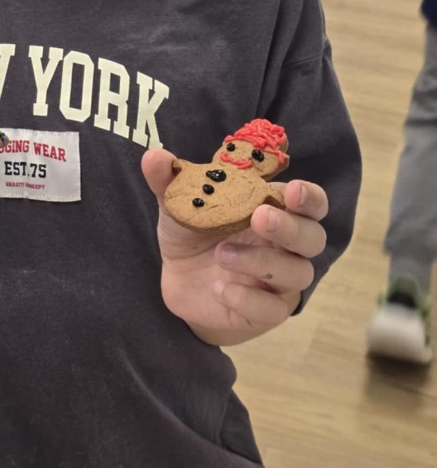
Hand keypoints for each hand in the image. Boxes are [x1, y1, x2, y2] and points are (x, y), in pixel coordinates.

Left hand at [141, 148, 327, 344]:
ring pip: (297, 273)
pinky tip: (221, 288)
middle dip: (290, 227)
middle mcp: (285, 246)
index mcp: (273, 210)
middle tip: (259, 218)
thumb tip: (154, 155)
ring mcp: (278, 281)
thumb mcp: (178, 204)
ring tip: (222, 254)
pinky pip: (271, 310)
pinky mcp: (264, 312)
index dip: (309, 197)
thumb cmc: (193, 232)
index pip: (310, 202)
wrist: (180, 280)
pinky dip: (248, 298)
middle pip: (312, 237)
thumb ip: (169, 180)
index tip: (292, 190)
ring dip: (262, 262)